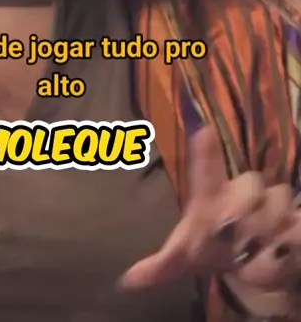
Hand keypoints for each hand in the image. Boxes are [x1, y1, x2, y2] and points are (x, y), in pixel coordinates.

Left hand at [119, 126, 300, 316]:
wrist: (252, 262)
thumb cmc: (214, 249)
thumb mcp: (188, 257)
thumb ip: (162, 266)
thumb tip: (128, 280)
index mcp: (210, 197)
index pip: (206, 171)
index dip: (204, 151)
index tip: (201, 130)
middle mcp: (241, 191)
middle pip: (251, 184)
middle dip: (247, 213)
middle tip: (240, 236)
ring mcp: (271, 202)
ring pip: (276, 202)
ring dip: (268, 231)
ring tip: (257, 247)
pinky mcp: (295, 221)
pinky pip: (296, 228)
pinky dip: (288, 244)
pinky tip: (279, 251)